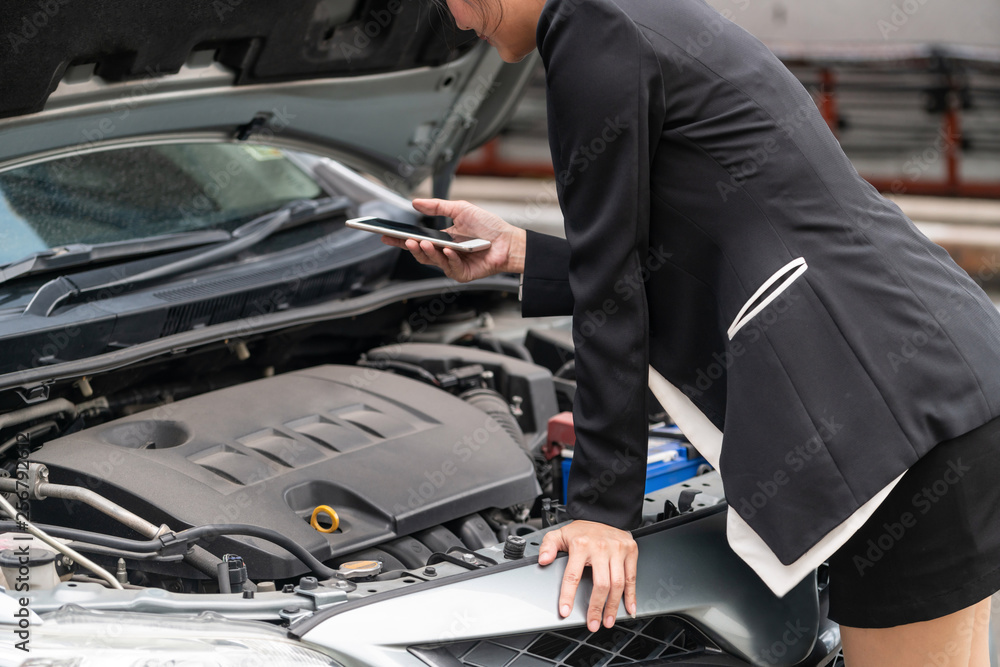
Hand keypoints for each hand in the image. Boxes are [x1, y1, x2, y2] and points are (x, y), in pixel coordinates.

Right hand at [380, 198, 525, 282]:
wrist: (508, 241)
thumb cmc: (488, 227)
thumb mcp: (460, 209)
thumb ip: (437, 207)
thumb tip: (416, 202)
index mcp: (441, 240)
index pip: (416, 240)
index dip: (399, 239)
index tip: (385, 235)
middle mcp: (444, 254)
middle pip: (420, 253)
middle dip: (410, 247)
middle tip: (403, 240)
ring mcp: (452, 265)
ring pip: (432, 261)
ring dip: (426, 252)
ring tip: (422, 242)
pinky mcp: (462, 274)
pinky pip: (450, 267)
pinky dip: (448, 258)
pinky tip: (448, 250)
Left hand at [538, 520, 638, 631]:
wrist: (604, 514)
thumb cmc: (582, 530)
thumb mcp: (560, 534)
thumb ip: (548, 546)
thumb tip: (543, 559)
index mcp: (581, 545)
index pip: (572, 575)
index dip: (568, 595)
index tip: (566, 611)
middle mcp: (601, 547)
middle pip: (600, 584)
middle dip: (596, 607)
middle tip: (593, 623)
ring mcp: (617, 550)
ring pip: (617, 584)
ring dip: (613, 606)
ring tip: (608, 620)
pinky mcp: (630, 552)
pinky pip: (632, 578)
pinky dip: (632, 596)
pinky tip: (629, 608)